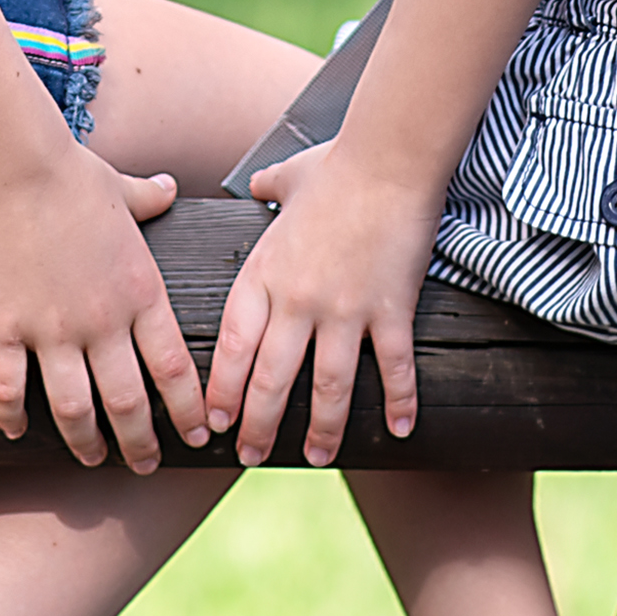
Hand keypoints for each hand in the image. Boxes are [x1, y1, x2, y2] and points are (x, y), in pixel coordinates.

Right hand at [0, 148, 202, 470]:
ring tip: (88, 460)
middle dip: (139, 443)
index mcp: (140, 291)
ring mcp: (51, 330)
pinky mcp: (2, 328)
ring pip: (74, 408)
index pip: (174, 368)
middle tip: (143, 466)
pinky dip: (11, 416)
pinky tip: (15, 431)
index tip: (198, 437)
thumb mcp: (122, 188)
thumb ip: (150, 199)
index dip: (188, 411)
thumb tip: (169, 187)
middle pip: (129, 402)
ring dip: (84, 442)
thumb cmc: (68, 171)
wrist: (11, 161)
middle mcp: (102, 321)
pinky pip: (8, 389)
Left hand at [204, 134, 446, 467]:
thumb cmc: (337, 165)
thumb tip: (256, 184)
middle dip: (259, 426)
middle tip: (253, 456)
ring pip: (328, 387)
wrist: (389, 157)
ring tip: (319, 458)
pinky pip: (394, 368)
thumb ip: (267, 189)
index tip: (216, 422)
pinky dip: (399, 402)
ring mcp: (345, 309)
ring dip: (323, 429)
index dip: (222, 391)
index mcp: (264, 273)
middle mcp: (298, 299)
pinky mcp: (390, 309)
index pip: (233, 347)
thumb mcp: (287, 179)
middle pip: (272, 379)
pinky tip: (400, 430)